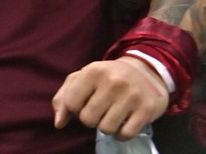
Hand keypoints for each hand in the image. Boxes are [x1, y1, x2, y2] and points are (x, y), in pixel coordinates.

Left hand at [52, 56, 169, 140]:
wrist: (146, 71)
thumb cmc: (107, 77)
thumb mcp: (83, 79)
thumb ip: (64, 98)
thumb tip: (59, 123)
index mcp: (93, 71)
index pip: (71, 104)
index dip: (75, 109)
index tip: (84, 103)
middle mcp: (112, 82)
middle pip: (88, 119)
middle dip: (91, 119)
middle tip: (100, 110)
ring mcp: (131, 96)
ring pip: (106, 129)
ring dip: (107, 127)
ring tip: (112, 116)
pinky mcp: (146, 109)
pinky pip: (125, 134)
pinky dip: (121, 134)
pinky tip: (123, 123)